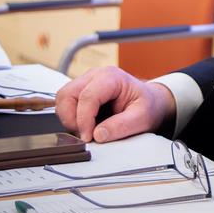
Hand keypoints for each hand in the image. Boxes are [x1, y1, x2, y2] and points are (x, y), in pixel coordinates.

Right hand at [54, 66, 174, 142]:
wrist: (150, 102)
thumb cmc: (148, 106)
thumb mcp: (142, 118)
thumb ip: (122, 126)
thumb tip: (98, 135)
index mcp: (111, 77)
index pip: (87, 96)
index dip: (84, 120)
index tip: (88, 137)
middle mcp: (95, 75)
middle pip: (67, 94)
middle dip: (71, 118)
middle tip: (85, 135)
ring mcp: (86, 82)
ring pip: (62, 98)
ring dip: (69, 118)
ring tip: (86, 130)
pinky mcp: (81, 91)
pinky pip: (66, 104)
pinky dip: (71, 117)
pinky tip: (86, 125)